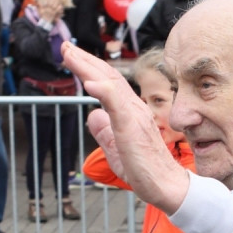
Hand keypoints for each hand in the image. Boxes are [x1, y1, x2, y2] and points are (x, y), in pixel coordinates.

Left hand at [61, 43, 187, 212]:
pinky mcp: (133, 127)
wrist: (166, 186)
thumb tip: (92, 115)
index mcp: (130, 112)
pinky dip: (102, 90)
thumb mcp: (116, 148)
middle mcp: (134, 108)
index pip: (108, 83)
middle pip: (107, 76)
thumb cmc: (145, 169)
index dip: (89, 67)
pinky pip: (117, 104)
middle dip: (84, 60)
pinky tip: (88, 82)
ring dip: (88, 67)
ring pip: (110, 83)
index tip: (71, 56)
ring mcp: (134, 115)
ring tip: (70, 55)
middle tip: (65, 46)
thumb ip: (104, 131)